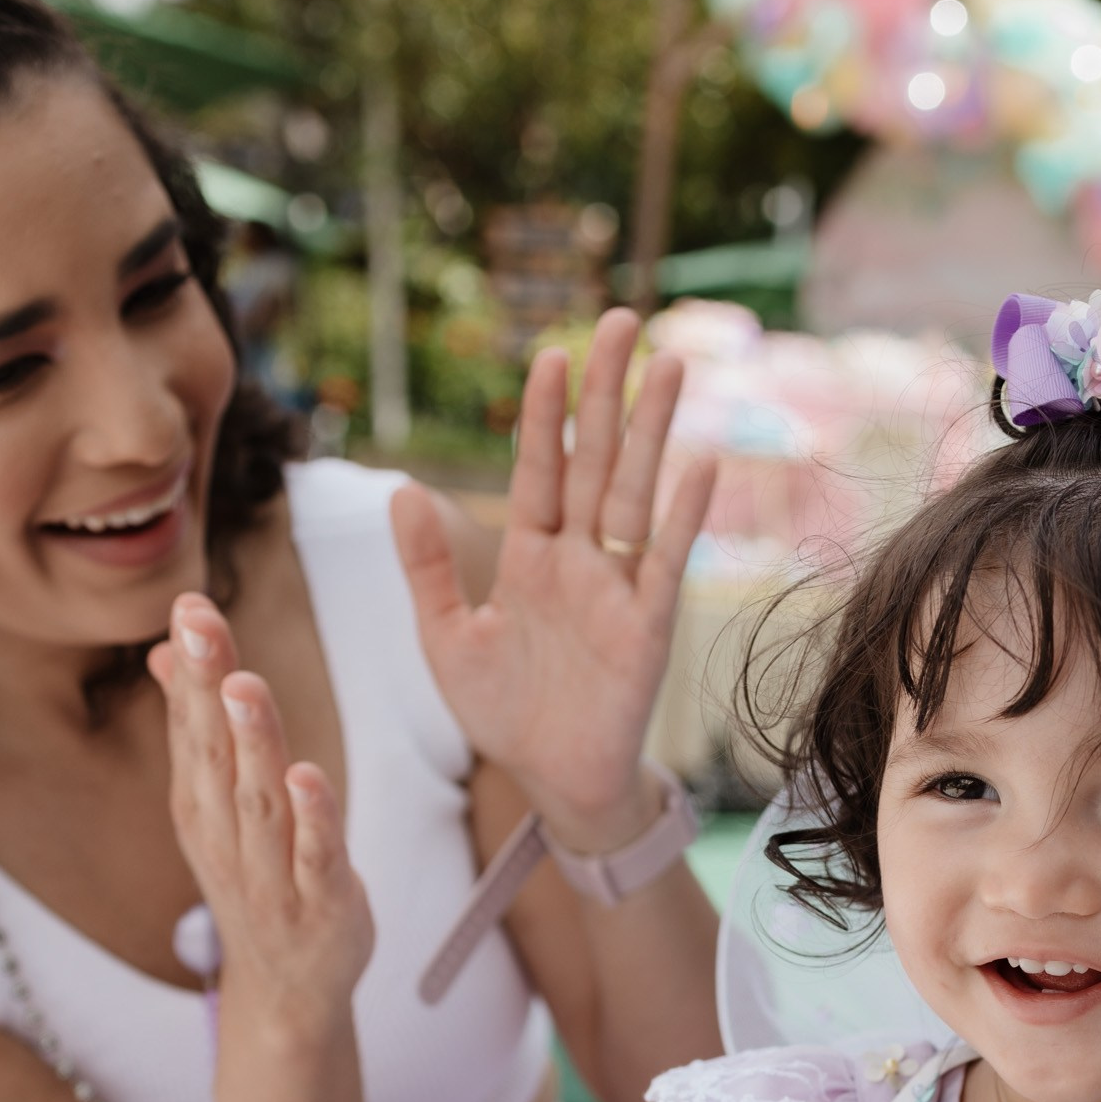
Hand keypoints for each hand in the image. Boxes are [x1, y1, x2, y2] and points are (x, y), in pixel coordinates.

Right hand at [150, 596, 373, 1033]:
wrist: (287, 992)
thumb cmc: (259, 879)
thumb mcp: (218, 806)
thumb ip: (198, 729)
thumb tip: (167, 648)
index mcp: (200, 807)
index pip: (190, 728)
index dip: (188, 668)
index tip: (188, 606)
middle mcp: (225, 838)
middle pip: (213, 756)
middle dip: (204, 688)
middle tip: (200, 625)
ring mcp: (270, 876)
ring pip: (258, 803)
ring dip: (252, 743)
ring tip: (244, 685)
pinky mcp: (321, 905)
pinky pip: (315, 858)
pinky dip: (311, 819)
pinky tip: (306, 777)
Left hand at [389, 307, 716, 852]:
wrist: (552, 782)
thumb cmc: (504, 713)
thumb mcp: (446, 639)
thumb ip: (429, 568)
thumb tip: (401, 490)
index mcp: (530, 558)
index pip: (538, 470)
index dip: (542, 416)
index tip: (549, 354)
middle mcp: (580, 561)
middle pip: (594, 461)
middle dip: (607, 393)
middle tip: (621, 319)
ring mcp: (618, 590)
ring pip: (634, 494)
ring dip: (652, 432)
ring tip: (668, 367)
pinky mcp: (647, 630)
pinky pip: (665, 564)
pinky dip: (682, 516)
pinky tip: (699, 465)